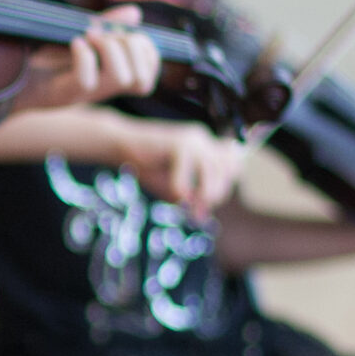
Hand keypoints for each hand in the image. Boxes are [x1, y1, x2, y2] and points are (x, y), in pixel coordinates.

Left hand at [17, 7, 161, 109]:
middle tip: (107, 34)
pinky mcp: (64, 93)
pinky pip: (86, 79)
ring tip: (89, 36)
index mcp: (111, 78)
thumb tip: (136, 13)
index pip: (149, 77)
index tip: (125, 34)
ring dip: (110, 49)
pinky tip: (73, 43)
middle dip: (133, 48)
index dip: (148, 53)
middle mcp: (103, 90)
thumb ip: (108, 25)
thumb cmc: (45, 56)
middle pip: (142, 80)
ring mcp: (86, 94)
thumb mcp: (82, 35)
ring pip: (122, 79)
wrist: (10, 76)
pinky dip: (83, 55)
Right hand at [112, 119, 244, 221]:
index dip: (225, 186)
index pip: (234, 166)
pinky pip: (186, 174)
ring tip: (187, 205)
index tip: (207, 202)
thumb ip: (193, 198)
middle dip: (216, 195)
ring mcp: (192, 139)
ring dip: (202, 193)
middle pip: (228, 170)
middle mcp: (204, 139)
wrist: (120, 144)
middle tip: (197, 212)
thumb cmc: (148, 166)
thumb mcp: (175, 186)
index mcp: (206, 145)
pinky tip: (173, 196)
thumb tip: (204, 216)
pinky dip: (179, 190)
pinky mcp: (177, 143)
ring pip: (212, 171)